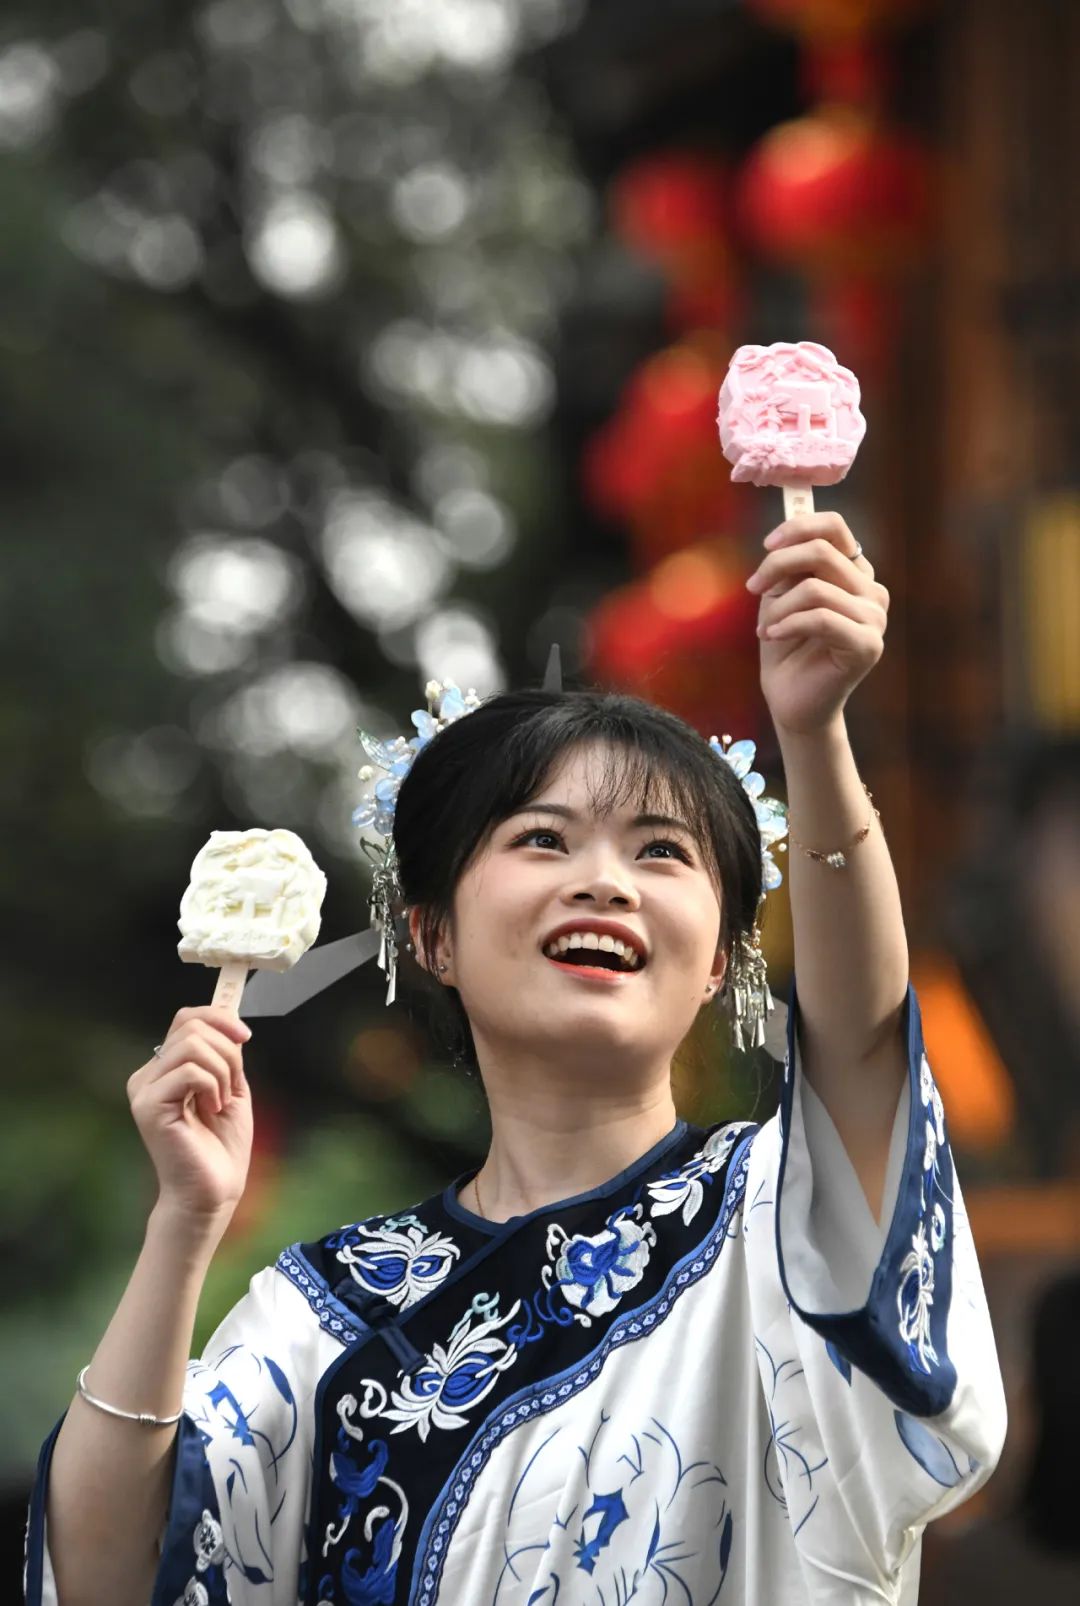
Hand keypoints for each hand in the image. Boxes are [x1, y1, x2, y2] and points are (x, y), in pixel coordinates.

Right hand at [127, 1006, 253, 1225]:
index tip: (245, 1036)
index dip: (219, 1017)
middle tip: (231, 1085)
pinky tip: (211, 1109)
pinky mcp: (148, 1105)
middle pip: (191, 1026)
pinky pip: (190, 1070)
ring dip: (221, 1071)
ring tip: (220, 1101)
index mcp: (166, 1068)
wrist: (214, 1189)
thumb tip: (230, 1022)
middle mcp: (149, 1075)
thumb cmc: (221, 1145)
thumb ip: (226, 1054)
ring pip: (192, 1045)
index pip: (186, 1019)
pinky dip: (212, 1085)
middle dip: (227, 1050)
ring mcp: (144, 1090)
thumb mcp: (231, 1086)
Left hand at [745, 512, 889, 735]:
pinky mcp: (868, 645)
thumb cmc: (786, 645)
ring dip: (779, 607)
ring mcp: (875, 618)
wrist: (790, 698)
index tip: (768, 544)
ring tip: (766, 626)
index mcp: (854, 573)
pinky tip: (771, 635)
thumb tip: (783, 537)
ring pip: (817, 589)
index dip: (798, 527)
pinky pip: (821, 619)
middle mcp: (871, 591)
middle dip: (777, 566)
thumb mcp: (781, 595)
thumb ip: (788, 565)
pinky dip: (788, 625)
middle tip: (753, 587)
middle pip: (821, 551)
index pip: (835, 527)